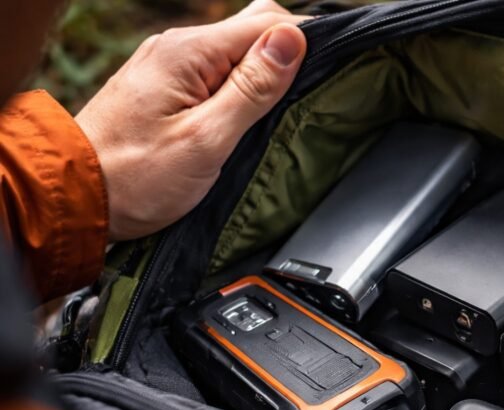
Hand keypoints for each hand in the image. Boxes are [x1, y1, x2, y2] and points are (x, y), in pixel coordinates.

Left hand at [75, 0, 308, 241]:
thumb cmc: (136, 177)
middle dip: (289, 55)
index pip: (269, 23)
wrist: (76, 196)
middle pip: (255, 29)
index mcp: (190, 52)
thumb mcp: (206, 138)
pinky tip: (249, 114)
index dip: (306, 44)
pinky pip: (217, 70)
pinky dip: (241, 86)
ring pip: (237, 51)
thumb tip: (292, 39)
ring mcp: (170, 64)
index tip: (332, 72)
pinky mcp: (166, 85)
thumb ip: (252, 89)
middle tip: (310, 96)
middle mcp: (178, 47)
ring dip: (265, 74)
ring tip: (280, 111)